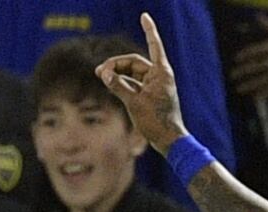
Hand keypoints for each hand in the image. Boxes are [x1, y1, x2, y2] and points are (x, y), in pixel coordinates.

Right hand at [95, 13, 187, 154]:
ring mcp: (154, 85)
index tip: (144, 16)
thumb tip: (104, 73)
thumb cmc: (156, 121)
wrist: (168, 140)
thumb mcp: (133, 102)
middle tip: (99, 72)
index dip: (149, 30)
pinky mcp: (150, 94)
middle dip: (115, 64)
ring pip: (131, 72)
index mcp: (161, 73)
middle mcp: (159, 76)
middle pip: (133, 62)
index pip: (154, 45)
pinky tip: (108, 83)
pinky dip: (120, 82)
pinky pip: (132, 82)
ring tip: (100, 77)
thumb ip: (117, 85)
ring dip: (116, 73)